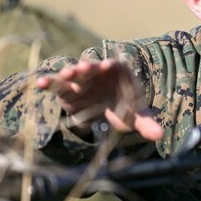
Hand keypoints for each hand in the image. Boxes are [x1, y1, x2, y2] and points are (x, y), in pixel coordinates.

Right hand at [35, 59, 163, 141]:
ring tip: (64, 75)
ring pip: (74, 73)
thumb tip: (160, 135)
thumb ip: (146, 123)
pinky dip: (49, 83)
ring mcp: (81, 79)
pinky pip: (57, 85)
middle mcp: (98, 72)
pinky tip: (40, 84)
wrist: (107, 110)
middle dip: (88, 67)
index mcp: (118, 74)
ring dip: (69, 73)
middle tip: (83, 68)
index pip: (116, 66)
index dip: (111, 65)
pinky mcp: (67, 90)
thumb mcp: (135, 116)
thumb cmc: (124, 108)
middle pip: (93, 67)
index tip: (108, 65)